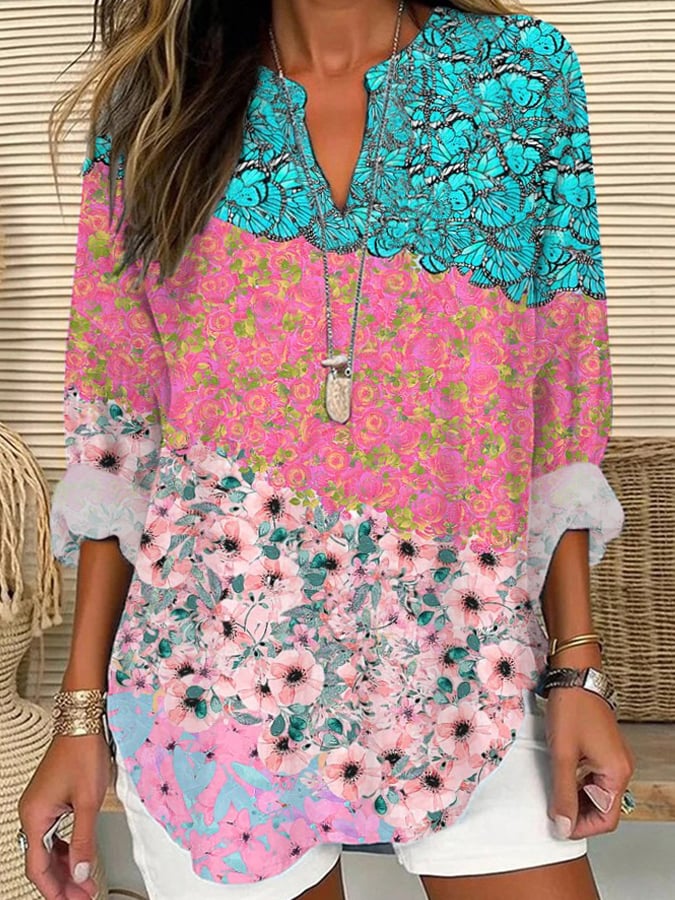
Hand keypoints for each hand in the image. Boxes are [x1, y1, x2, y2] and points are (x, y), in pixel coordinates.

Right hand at [18, 733, 111, 898]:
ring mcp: (39, 807)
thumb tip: (82, 873)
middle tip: (84, 895)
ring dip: (66, 867)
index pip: (38, 868)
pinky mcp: (50, 800)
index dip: (56, 890)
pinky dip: (66, 849)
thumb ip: (84, 840)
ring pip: (48, 849)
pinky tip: (79, 857)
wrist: (83, 724)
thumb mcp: (88, 801)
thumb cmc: (83, 754)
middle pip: (41, 861)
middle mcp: (32, 813)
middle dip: (63, 882)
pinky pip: (53, 834)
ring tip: (85, 881)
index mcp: (35, 817)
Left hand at [544, 685, 635, 839]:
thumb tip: (562, 825)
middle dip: (578, 814)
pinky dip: (578, 784)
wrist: (575, 677)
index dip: (581, 827)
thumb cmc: (571, 709)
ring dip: (576, 799)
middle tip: (552, 811)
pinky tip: (559, 779)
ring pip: (597, 794)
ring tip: (553, 795)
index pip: (606, 819)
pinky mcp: (604, 750)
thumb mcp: (562, 755)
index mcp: (616, 773)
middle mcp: (620, 768)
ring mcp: (613, 759)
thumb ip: (562, 793)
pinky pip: (594, 778)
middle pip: (603, 808)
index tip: (558, 825)